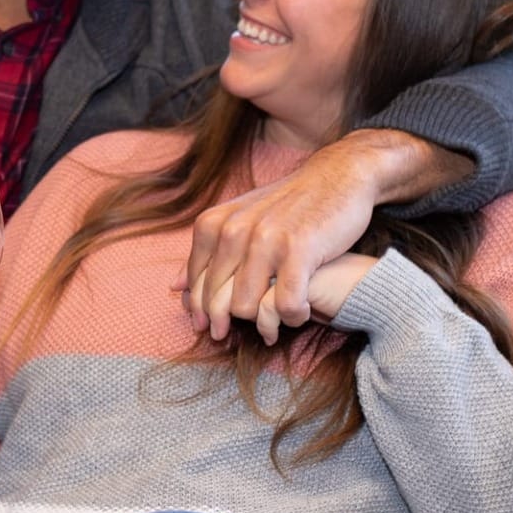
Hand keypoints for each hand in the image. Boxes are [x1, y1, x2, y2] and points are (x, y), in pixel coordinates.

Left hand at [179, 141, 383, 340]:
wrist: (338, 176)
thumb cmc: (289, 204)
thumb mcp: (240, 219)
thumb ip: (208, 252)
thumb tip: (174, 287)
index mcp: (216, 223)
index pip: (195, 278)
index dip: (196, 308)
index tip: (203, 326)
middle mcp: (234, 230)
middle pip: (215, 297)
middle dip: (220, 322)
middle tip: (227, 336)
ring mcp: (266, 241)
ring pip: (245, 307)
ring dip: (262, 323)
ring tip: (273, 324)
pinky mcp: (299, 251)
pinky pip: (285, 304)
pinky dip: (293, 317)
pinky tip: (301, 314)